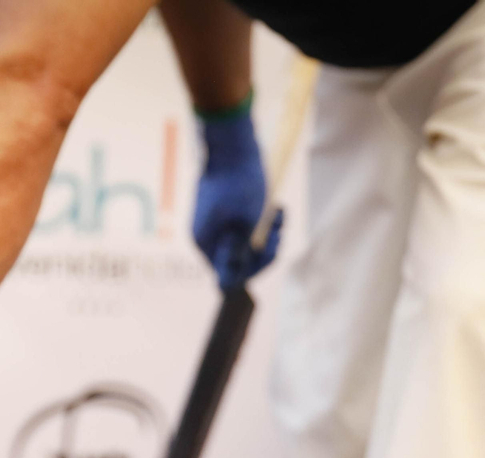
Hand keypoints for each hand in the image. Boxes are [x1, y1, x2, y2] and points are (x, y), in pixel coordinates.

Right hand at [191, 99, 281, 289]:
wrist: (233, 143)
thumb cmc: (240, 183)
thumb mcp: (246, 224)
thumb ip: (238, 255)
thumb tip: (225, 286)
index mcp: (206, 242)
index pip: (228, 273)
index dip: (253, 267)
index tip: (272, 248)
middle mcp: (206, 236)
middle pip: (237, 258)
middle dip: (262, 248)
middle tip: (278, 230)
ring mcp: (213, 222)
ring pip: (243, 241)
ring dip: (265, 233)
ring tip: (278, 216)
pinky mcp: (222, 209)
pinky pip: (242, 226)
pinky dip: (259, 221)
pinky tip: (274, 208)